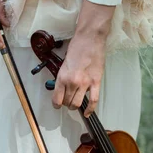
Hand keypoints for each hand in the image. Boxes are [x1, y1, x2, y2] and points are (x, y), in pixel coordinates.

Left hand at [52, 0, 114, 117]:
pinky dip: (90, 109)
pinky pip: (93, 101)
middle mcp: (72, 82)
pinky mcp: (96, 82)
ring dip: (75, 106)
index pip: (57, 98)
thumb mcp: (64, 63)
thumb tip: (64, 89)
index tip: (58, 104)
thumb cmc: (77, 47)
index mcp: (62, 76)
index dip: (56, 104)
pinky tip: (87, 113)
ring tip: (75, 104)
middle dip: (66, 104)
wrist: (90, 38)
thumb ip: (63, 77)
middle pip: (67, 102)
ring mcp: (85, 83)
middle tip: (68, 100)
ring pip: (78, 104)